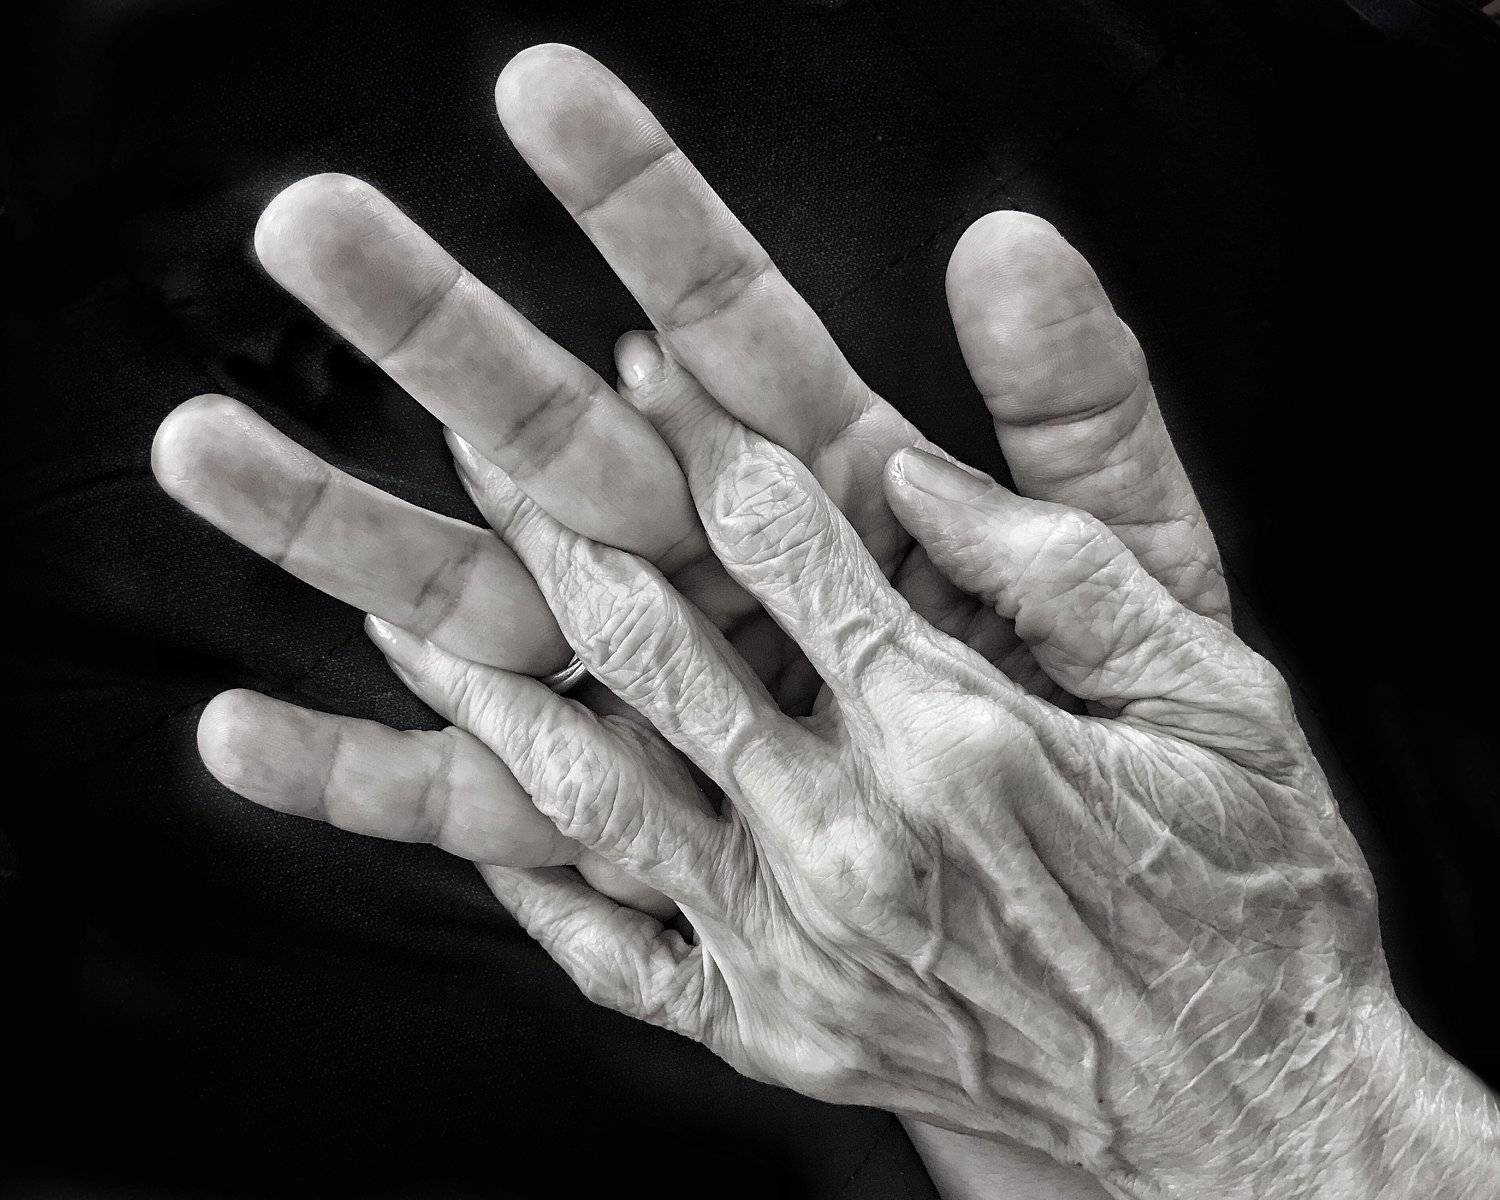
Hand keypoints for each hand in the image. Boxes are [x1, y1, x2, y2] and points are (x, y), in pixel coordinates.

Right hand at [151, 47, 1222, 910]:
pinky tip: (247, 734)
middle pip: (562, 443)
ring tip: (204, 449)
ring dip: (342, 537)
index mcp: (841, 504)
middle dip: (440, 332)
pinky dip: (370, 779)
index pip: (730, 326)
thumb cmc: (1147, 769)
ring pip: (483, 613)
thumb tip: (1006, 241)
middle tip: (308, 219)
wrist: (1140, 960)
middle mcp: (728, 591)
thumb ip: (1081, 424)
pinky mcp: (641, 845)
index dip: (643, 207)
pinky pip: (492, 811)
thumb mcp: (1144, 588)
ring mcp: (671, 712)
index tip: (540, 91)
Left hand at [362, 367, 1498, 1196]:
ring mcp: (798, 947)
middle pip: (654, 649)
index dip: (705, 438)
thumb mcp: (1212, 701)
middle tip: (484, 445)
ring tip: (410, 614)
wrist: (1243, 1109)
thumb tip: (914, 472)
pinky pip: (614, 948)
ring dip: (491, 693)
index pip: (786, 542)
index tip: (648, 370)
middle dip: (559, 529)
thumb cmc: (1241, 892)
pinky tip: (480, 816)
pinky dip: (536, 878)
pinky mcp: (776, 1030)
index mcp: (958, 736)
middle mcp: (853, 840)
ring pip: (591, 796)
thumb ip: (1063, 569)